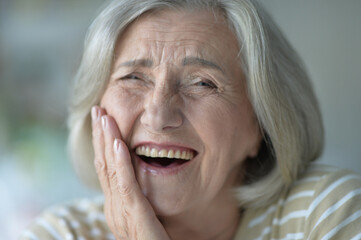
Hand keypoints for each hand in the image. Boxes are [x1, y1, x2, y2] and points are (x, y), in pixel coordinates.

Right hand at [91, 106, 169, 239]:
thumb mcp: (143, 214)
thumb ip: (138, 196)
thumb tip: (138, 173)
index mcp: (115, 204)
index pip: (106, 167)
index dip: (102, 142)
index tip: (102, 120)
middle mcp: (113, 206)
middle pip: (104, 164)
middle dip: (100, 135)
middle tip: (98, 110)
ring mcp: (121, 212)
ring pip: (111, 170)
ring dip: (107, 141)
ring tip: (105, 118)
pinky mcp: (134, 216)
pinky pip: (126, 185)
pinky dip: (122, 163)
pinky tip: (119, 144)